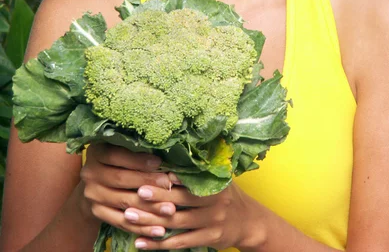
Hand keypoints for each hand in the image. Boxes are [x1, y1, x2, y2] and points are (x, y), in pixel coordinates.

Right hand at [79, 143, 172, 231]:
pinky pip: (121, 222)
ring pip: (123, 202)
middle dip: (147, 182)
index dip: (138, 160)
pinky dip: (142, 226)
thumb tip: (164, 156)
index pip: (116, 155)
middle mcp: (90, 172)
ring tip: (170, 209)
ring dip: (149, 207)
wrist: (95, 184)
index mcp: (97, 152)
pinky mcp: (96, 212)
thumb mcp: (122, 150)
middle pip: (120, 178)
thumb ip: (137, 151)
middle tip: (169, 185)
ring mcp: (91, 194)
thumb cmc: (118, 161)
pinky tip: (159, 229)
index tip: (159, 162)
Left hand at [122, 177, 258, 249]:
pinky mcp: (209, 238)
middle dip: (155, 197)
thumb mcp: (220, 179)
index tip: (148, 175)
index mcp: (214, 181)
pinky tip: (141, 242)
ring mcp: (212, 221)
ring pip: (176, 222)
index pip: (188, 179)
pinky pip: (180, 242)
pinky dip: (159, 243)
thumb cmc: (227, 195)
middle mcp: (215, 200)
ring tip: (130, 217)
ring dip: (151, 220)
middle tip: (135, 194)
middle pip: (179, 200)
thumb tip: (170, 156)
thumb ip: (199, 171)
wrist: (249, 222)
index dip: (168, 178)